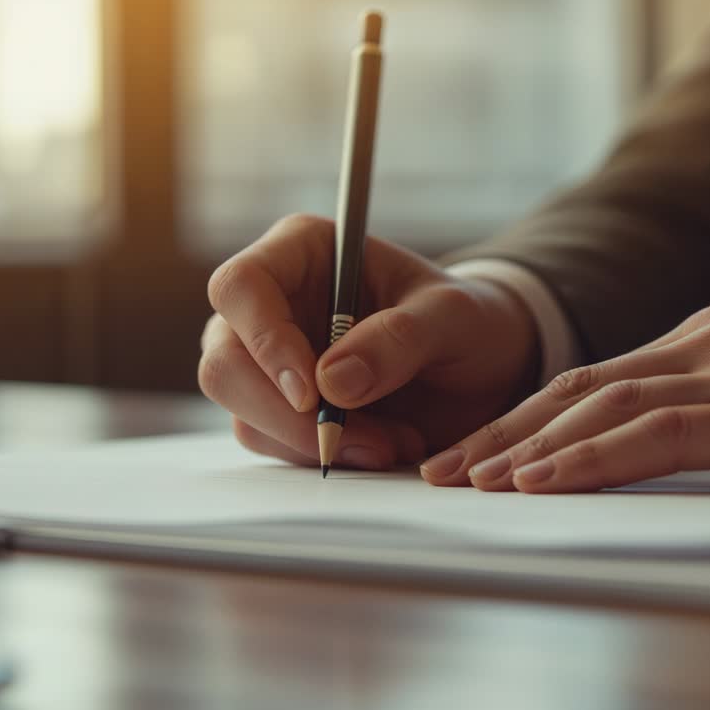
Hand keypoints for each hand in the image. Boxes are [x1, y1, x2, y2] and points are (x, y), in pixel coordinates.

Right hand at [199, 214, 538, 469]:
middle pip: (224, 362)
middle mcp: (272, 303)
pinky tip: (386, 448)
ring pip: (244, 414)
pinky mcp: (284, 410)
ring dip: (317, 443)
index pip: (241, 286)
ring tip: (397, 442)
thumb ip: (401, 339)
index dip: (264, 340)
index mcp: (303, 250)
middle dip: (286, 415)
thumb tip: (330, 382)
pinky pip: (276, 445)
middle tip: (358, 441)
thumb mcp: (454, 318)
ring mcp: (269, 361)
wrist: (485, 367)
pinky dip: (329, 458)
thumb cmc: (469, 320)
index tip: (312, 393)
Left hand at [419, 302, 709, 492]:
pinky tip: (544, 479)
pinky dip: (589, 457)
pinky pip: (657, 434)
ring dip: (528, 447)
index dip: (530, 416)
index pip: (600, 378)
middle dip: (504, 430)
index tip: (480, 452)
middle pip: (581, 385)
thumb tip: (674, 456)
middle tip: (443, 468)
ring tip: (471, 482)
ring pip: (604, 405)